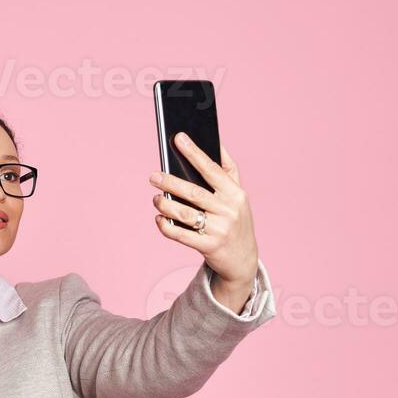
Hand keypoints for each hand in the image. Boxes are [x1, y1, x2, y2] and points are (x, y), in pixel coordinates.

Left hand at [149, 132, 259, 300]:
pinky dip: (166, 226)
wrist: (243, 259)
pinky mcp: (208, 247)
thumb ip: (228, 171)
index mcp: (236, 194)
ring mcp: (219, 230)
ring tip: (156, 198)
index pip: (212, 169)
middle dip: (171, 182)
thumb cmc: (236, 220)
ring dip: (165, 204)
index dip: (195, 153)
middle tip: (154, 176)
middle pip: (194, 192)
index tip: (178, 139)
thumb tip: (216, 142)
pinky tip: (159, 218)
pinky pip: (180, 235)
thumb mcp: (238, 196)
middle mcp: (229, 210)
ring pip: (184, 213)